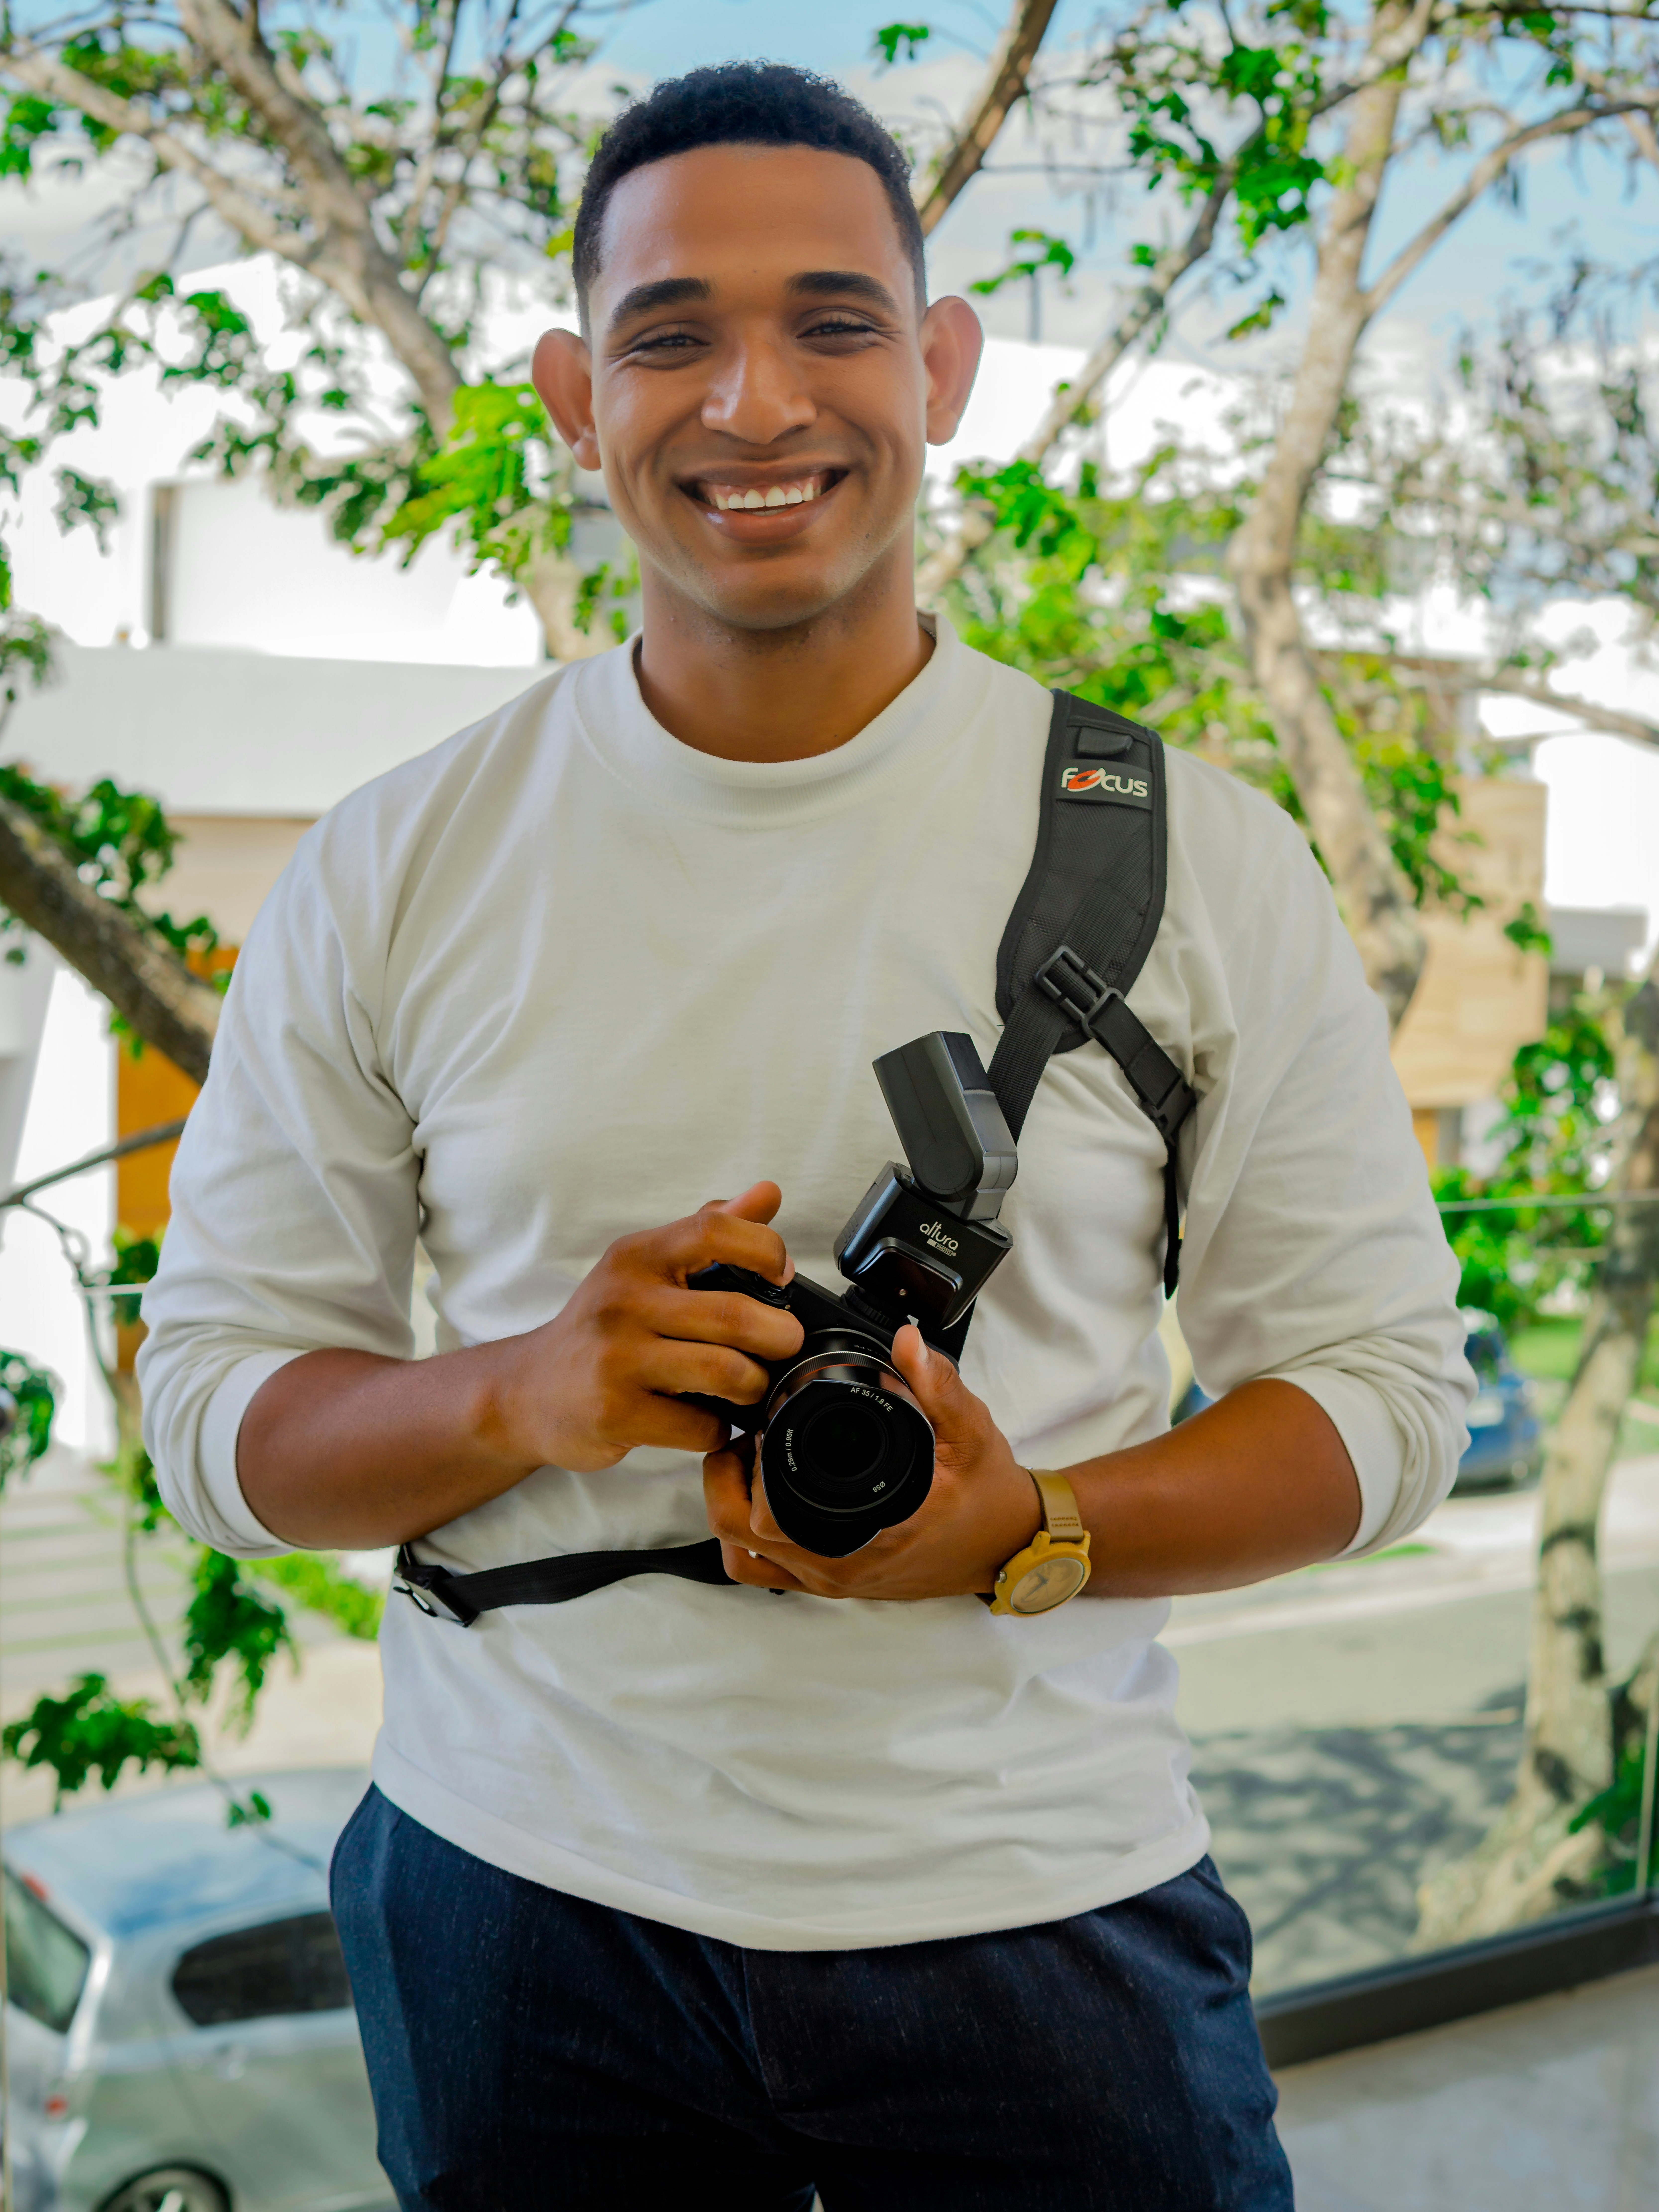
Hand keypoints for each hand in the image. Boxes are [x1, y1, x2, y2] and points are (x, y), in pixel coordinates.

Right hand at [492, 1182, 803, 1473]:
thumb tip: (768, 1193)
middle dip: (780, 1335)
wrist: (527, 1390)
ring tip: (750, 1385)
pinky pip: (700, 1426)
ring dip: (755, 1385)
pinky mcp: (615, 1414)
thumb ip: (708, 1231)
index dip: (765, 1249)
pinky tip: (708, 1419)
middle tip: (783, 1344)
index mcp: (635, 1257)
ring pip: (725, 1373)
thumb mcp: (644, 1268)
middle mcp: (622, 1303)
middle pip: (734, 1314)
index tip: (780, 1276)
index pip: (714, 1230)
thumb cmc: (602, 1327)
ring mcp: (616, 1360)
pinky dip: (719, 1428)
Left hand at [703, 1325, 1040, 1600]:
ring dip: (732, 1513)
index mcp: (864, 1535)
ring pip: (746, 1560)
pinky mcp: (836, 1583)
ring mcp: (833, 1580)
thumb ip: (938, 1386)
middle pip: (738, 1537)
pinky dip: (753, 1541)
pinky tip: (769, 1501)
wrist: (1008, 1543)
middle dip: (727, 1482)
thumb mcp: (970, 1431)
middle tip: (746, 1439)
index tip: (755, 1428)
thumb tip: (906, 1343)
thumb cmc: (987, 1494)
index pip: (766, 1516)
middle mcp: (839, 1568)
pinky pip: (770, 1573)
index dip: (745, 1469)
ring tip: (752, 1468)